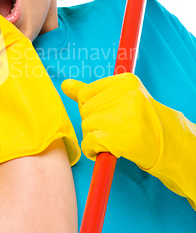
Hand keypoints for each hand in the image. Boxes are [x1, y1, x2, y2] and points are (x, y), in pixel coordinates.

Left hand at [61, 72, 195, 208]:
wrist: (166, 143)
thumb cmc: (139, 119)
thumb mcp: (119, 98)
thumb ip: (91, 92)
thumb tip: (65, 85)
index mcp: (126, 82)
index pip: (86, 93)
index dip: (91, 108)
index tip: (106, 115)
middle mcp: (127, 96)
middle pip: (85, 110)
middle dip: (93, 123)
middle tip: (111, 129)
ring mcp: (124, 117)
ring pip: (87, 126)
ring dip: (93, 137)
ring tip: (111, 139)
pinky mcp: (119, 138)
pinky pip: (89, 142)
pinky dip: (92, 150)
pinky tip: (105, 150)